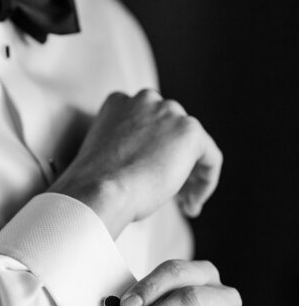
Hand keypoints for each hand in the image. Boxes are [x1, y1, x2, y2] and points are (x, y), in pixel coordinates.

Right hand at [50, 89, 222, 237]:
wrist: (99, 191)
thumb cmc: (95, 186)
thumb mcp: (107, 158)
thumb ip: (128, 150)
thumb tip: (147, 167)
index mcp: (119, 103)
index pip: (147, 126)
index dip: (153, 156)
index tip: (150, 181)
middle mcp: (145, 100)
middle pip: (171, 133)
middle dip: (173, 164)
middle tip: (173, 197)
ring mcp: (169, 112)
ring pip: (191, 146)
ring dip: (189, 176)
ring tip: (184, 206)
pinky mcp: (190, 131)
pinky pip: (210, 157)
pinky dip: (206, 182)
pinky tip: (192, 204)